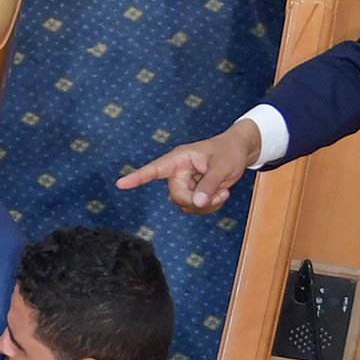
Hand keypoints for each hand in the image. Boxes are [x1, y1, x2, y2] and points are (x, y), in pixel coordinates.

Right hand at [114, 117, 260, 214]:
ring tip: (222, 192)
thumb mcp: (223, 166)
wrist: (240, 151)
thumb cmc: (229, 151)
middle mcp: (178, 172)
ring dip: (205, 205)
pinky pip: (194, 208)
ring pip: (185, 205)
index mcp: (179, 159)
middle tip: (219, 194)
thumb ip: (209, 184)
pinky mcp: (192, 192)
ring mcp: (185, 183)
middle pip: (176, 196)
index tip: (120, 184)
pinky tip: (220, 195)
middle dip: (197, 200)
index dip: (137, 177)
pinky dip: (209, 207)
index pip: (154, 169)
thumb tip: (197, 202)